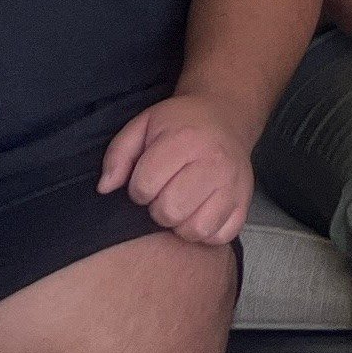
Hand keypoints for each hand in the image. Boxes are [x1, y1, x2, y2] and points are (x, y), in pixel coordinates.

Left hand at [98, 93, 257, 244]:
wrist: (225, 115)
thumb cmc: (179, 124)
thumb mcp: (143, 125)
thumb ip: (118, 154)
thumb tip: (105, 188)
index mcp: (185, 140)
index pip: (145, 186)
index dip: (138, 187)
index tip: (148, 177)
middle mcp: (214, 163)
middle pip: (169, 211)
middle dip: (157, 207)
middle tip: (164, 192)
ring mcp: (234, 185)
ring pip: (195, 230)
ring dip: (181, 223)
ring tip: (182, 204)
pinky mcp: (245, 203)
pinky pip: (220, 237)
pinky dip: (206, 232)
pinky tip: (200, 212)